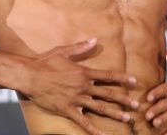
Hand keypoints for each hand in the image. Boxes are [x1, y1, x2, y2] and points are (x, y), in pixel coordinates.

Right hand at [23, 39, 138, 134]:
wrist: (30, 76)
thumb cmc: (45, 62)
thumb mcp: (64, 51)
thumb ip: (81, 48)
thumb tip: (95, 40)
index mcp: (84, 72)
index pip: (108, 75)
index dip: (122, 78)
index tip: (134, 81)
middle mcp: (83, 86)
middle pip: (108, 93)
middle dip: (124, 99)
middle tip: (136, 105)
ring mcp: (76, 99)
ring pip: (99, 108)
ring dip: (114, 113)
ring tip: (127, 119)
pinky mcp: (67, 110)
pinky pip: (82, 122)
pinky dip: (93, 129)